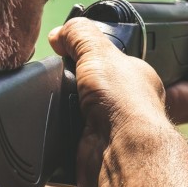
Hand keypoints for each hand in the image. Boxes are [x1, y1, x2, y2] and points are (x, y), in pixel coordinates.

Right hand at [49, 18, 170, 186]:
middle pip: (85, 85)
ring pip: (72, 109)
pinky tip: (54, 122)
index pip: (106, 60)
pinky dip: (55, 128)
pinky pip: (63, 133)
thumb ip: (80, 34)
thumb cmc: (124, 103)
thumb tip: (60, 33)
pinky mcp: (88, 148)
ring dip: (60, 106)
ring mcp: (107, 127)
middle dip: (69, 82)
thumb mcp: (99, 52)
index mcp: (133, 77)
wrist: (120, 154)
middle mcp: (124, 103)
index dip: (84, 52)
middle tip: (58, 78)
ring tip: (56, 101)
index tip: (62, 47)